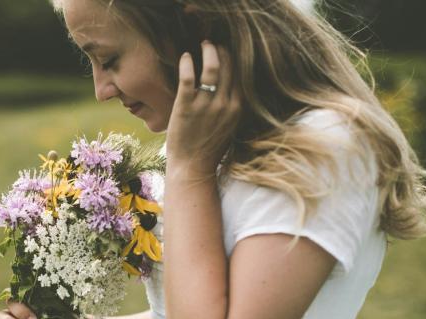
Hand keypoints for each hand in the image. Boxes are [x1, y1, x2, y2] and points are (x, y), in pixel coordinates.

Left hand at [166, 40, 241, 171]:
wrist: (192, 168)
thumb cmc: (208, 149)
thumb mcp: (229, 127)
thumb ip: (231, 108)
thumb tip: (231, 90)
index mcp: (237, 108)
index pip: (240, 75)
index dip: (234, 59)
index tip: (227, 51)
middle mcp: (224, 104)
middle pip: (228, 67)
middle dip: (222, 50)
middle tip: (213, 44)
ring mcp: (205, 106)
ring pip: (211, 68)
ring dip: (208, 51)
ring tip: (203, 44)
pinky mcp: (186, 107)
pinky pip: (188, 77)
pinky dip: (187, 63)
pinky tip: (185, 57)